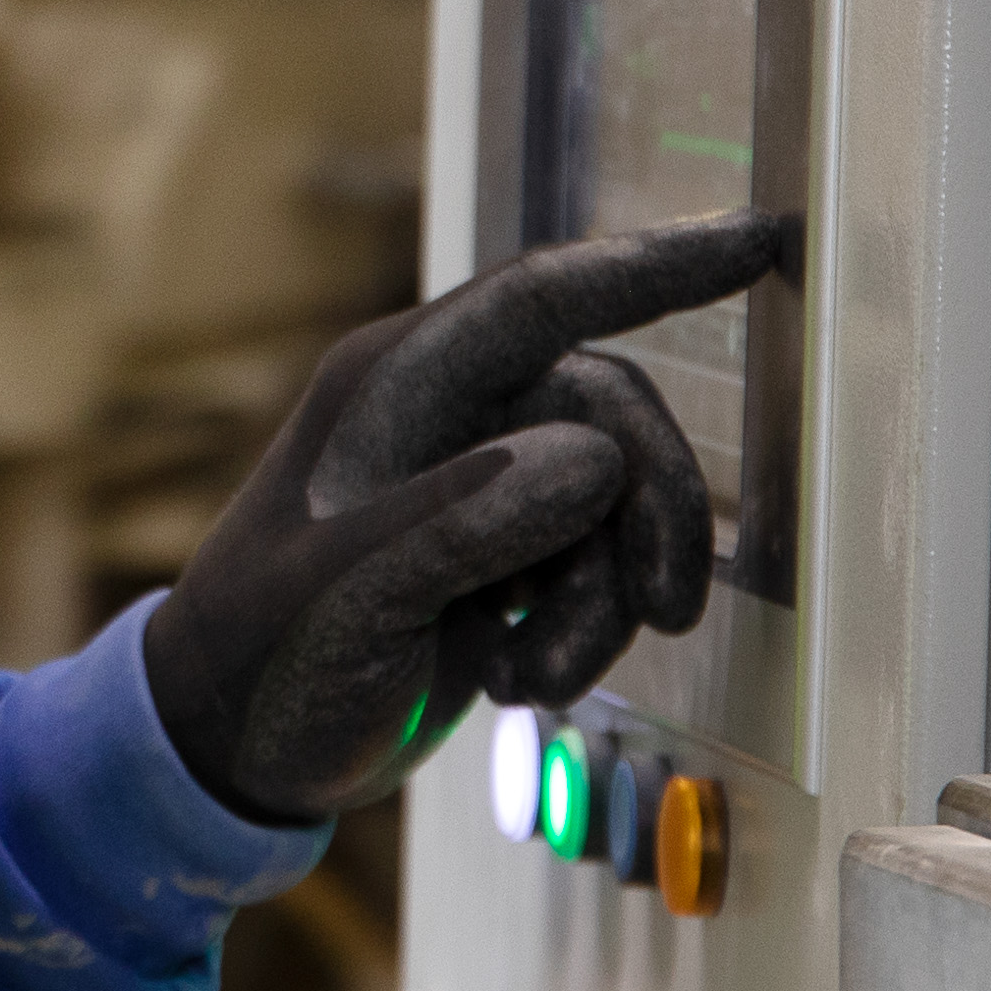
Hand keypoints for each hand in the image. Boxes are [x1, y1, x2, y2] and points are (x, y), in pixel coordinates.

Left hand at [141, 213, 794, 823]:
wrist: (233, 752)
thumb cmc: (258, 660)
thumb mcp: (350, 595)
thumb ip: (463, 522)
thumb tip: (591, 459)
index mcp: (393, 386)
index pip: (542, 298)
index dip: (654, 264)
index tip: (756, 238)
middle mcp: (445, 417)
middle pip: (608, 416)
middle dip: (645, 517)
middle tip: (660, 610)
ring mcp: (478, 483)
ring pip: (615, 501)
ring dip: (601, 600)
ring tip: (535, 674)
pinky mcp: (502, 550)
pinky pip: (596, 561)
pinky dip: (579, 628)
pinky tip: (514, 674)